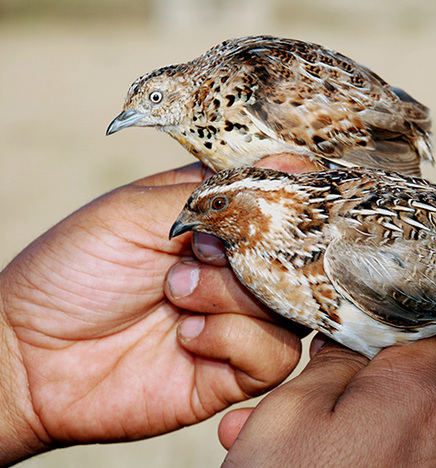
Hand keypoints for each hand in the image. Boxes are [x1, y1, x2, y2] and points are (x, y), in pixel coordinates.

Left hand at [0, 154, 317, 463]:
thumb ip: (207, 193)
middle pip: (290, 256)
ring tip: (176, 295)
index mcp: (214, 225)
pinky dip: (235, 339)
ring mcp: (237, 321)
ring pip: (287, 305)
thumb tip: (283, 168)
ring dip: (231, 296)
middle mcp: (232, 272)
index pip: (277, 205)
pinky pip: (276, 355)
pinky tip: (186, 336)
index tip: (283, 193)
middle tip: (193, 255)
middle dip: (249, 253)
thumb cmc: (70, 273)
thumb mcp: (133, 212)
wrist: (29, 356)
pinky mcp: (233, 371)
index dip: (284, 199)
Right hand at [219, 335, 435, 466]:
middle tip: (288, 401)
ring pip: (393, 432)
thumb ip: (330, 364)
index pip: (424, 335)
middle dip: (347, 388)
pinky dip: (357, 464)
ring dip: (342, 431)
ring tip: (279, 446)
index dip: (380, 329)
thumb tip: (350, 341)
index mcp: (420, 400)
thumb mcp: (290, 414)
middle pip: (404, 388)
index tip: (341, 338)